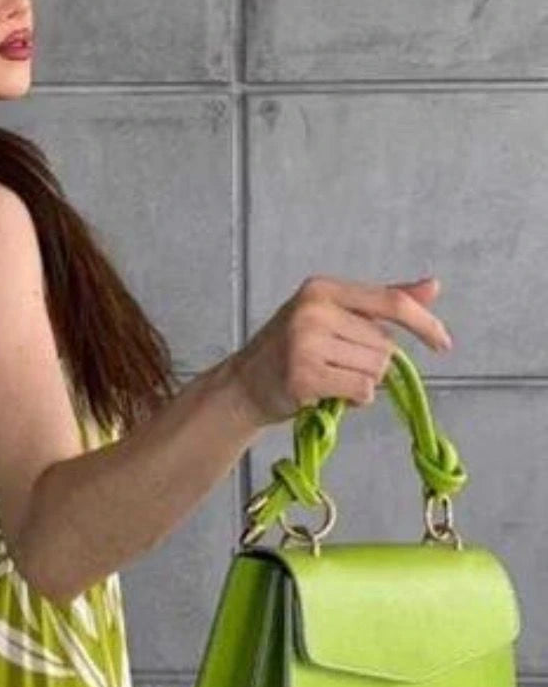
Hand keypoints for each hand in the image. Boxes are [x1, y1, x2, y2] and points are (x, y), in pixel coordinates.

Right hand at [228, 275, 451, 427]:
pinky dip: (353, 399)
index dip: (424, 323)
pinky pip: (362, 391)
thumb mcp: (334, 314)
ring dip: (362, 383)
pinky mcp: (304, 376)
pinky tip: (327, 394)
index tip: (443, 344)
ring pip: (376, 370)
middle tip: (337, 366)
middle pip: (385, 345)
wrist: (244, 385)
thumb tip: (433, 286)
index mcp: (323, 288)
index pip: (391, 302)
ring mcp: (306, 343)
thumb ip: (382, 302)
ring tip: (329, 379)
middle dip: (372, 364)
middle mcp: (313, 310)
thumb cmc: (292, 349)